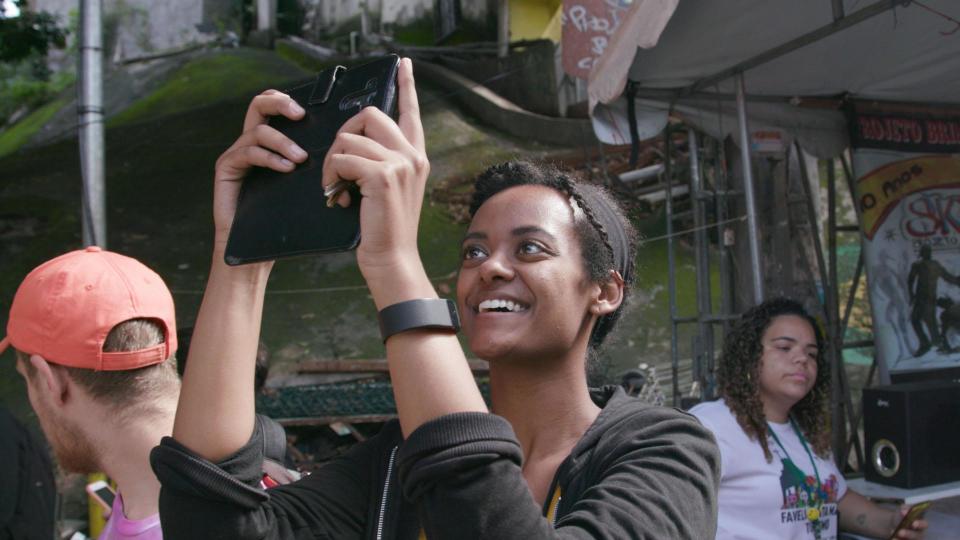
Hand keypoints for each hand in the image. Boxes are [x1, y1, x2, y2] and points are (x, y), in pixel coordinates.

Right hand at [212, 90, 308, 247]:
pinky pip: (247, 152)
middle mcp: (251, 144)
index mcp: (269, 144)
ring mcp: (237, 155)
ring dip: (282, 141)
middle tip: (300, 115)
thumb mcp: (303, 186)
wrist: (256, 248)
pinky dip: (269, 157)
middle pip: (259, 104)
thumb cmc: (283, 219)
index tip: (312, 112)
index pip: (275, 109)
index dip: (289, 101)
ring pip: (258, 130)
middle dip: (280, 103)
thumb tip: (341, 148)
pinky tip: (286, 168)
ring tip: (300, 158)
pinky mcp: (226, 168)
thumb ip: (314, 165)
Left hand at [320, 57, 429, 281]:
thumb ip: (380, 162)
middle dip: (343, 134)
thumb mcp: (387, 190)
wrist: (392, 259)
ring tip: (336, 189)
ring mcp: (400, 164)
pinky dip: (331, 177)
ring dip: (331, 163)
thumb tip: (354, 141)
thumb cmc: (383, 229)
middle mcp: (412, 155)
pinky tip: (337, 198)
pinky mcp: (382, 176)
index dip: (406, 85)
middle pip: (368, 114)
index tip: (403, 63)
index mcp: (415, 156)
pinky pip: (342, 158)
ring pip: (349, 137)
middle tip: (337, 165)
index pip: (411, 111)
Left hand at [892, 504, 927, 538]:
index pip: (924, 524)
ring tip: (894, 538)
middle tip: (900, 532)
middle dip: (909, 534)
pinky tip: (893, 539)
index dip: (920, 524)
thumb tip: (904, 511)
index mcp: (921, 523)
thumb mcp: (903, 509)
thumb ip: (905, 508)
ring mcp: (914, 539)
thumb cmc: (902, 516)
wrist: (893, 523)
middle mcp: (919, 533)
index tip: (914, 524)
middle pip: (917, 535)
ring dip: (903, 539)